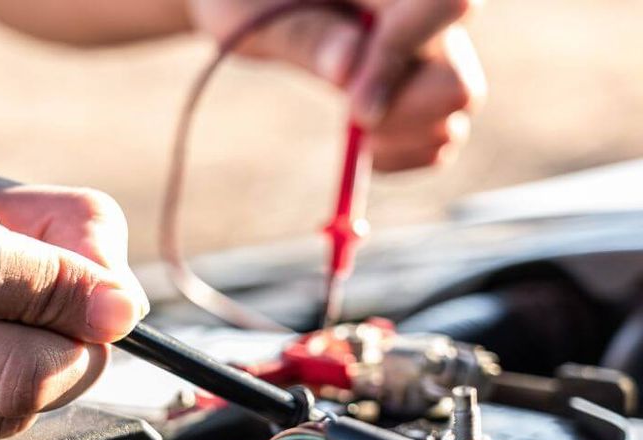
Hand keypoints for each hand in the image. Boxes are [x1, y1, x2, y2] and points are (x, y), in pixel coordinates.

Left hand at [189, 0, 485, 170]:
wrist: (251, 5)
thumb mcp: (251, 10)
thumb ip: (303, 33)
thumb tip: (348, 68)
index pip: (443, 3)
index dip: (400, 58)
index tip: (352, 107)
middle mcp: (424, 12)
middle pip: (458, 79)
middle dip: (403, 114)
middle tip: (349, 118)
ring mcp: (431, 52)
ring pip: (456, 110)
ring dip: (403, 138)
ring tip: (351, 127)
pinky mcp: (423, 90)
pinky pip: (439, 138)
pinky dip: (405, 155)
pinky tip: (365, 145)